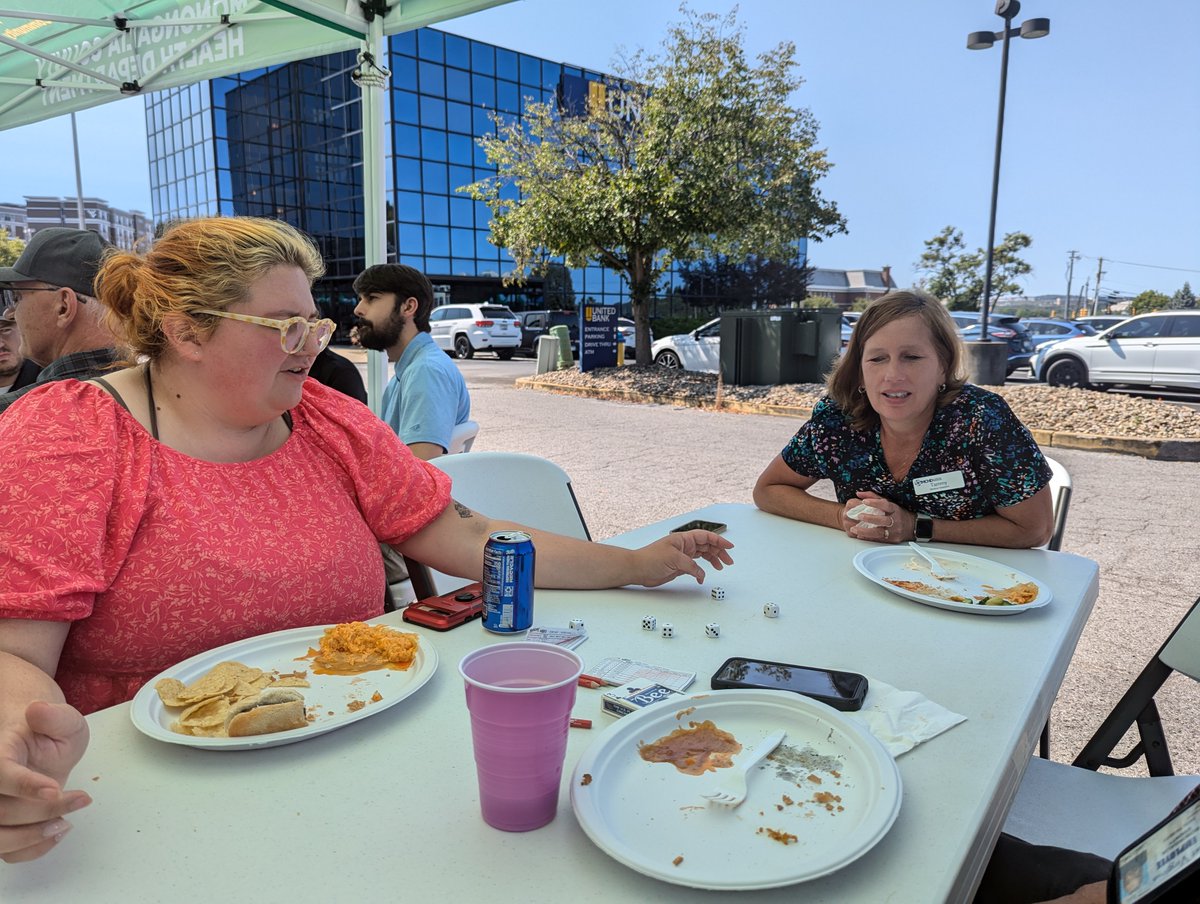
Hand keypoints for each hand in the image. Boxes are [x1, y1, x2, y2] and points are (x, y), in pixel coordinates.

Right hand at [0, 701, 91, 863]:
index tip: (55, 790)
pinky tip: (56, 832)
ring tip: (66, 823)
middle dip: (43, 811)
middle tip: (81, 799)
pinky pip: (7, 852)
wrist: (40, 745)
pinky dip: (32, 849)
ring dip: (34, 836)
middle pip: (1, 811)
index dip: (24, 785)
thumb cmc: (50, 733)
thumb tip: (37, 710)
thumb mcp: (63, 719)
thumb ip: (54, 717)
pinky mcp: (0, 828)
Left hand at [634, 530, 734, 586]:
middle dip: (719, 552)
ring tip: (721, 566)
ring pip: (703, 556)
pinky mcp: (679, 567)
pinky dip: (701, 571)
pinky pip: (695, 567)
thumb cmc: (650, 558)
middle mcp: (684, 546)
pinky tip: (702, 577)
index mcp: (683, 539)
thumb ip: (690, 566)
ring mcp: (682, 556)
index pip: (705, 536)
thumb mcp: (674, 559)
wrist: (638, 569)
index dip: (719, 540)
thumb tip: (701, 573)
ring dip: (713, 560)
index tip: (729, 547)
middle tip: (728, 561)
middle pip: (706, 546)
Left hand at [845, 492, 910, 543]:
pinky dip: (868, 537)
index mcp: (894, 509)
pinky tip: (859, 535)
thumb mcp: (889, 503)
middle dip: (870, 518)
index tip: (864, 501)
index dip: (875, 503)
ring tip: (854, 529)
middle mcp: (895, 520)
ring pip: (879, 532)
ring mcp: (894, 531)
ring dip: (865, 531)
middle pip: (883, 520)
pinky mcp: (891, 539)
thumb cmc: (897, 513)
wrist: (912, 526)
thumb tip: (859, 494)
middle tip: (859, 516)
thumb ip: (873, 497)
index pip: (885, 505)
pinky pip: (878, 539)